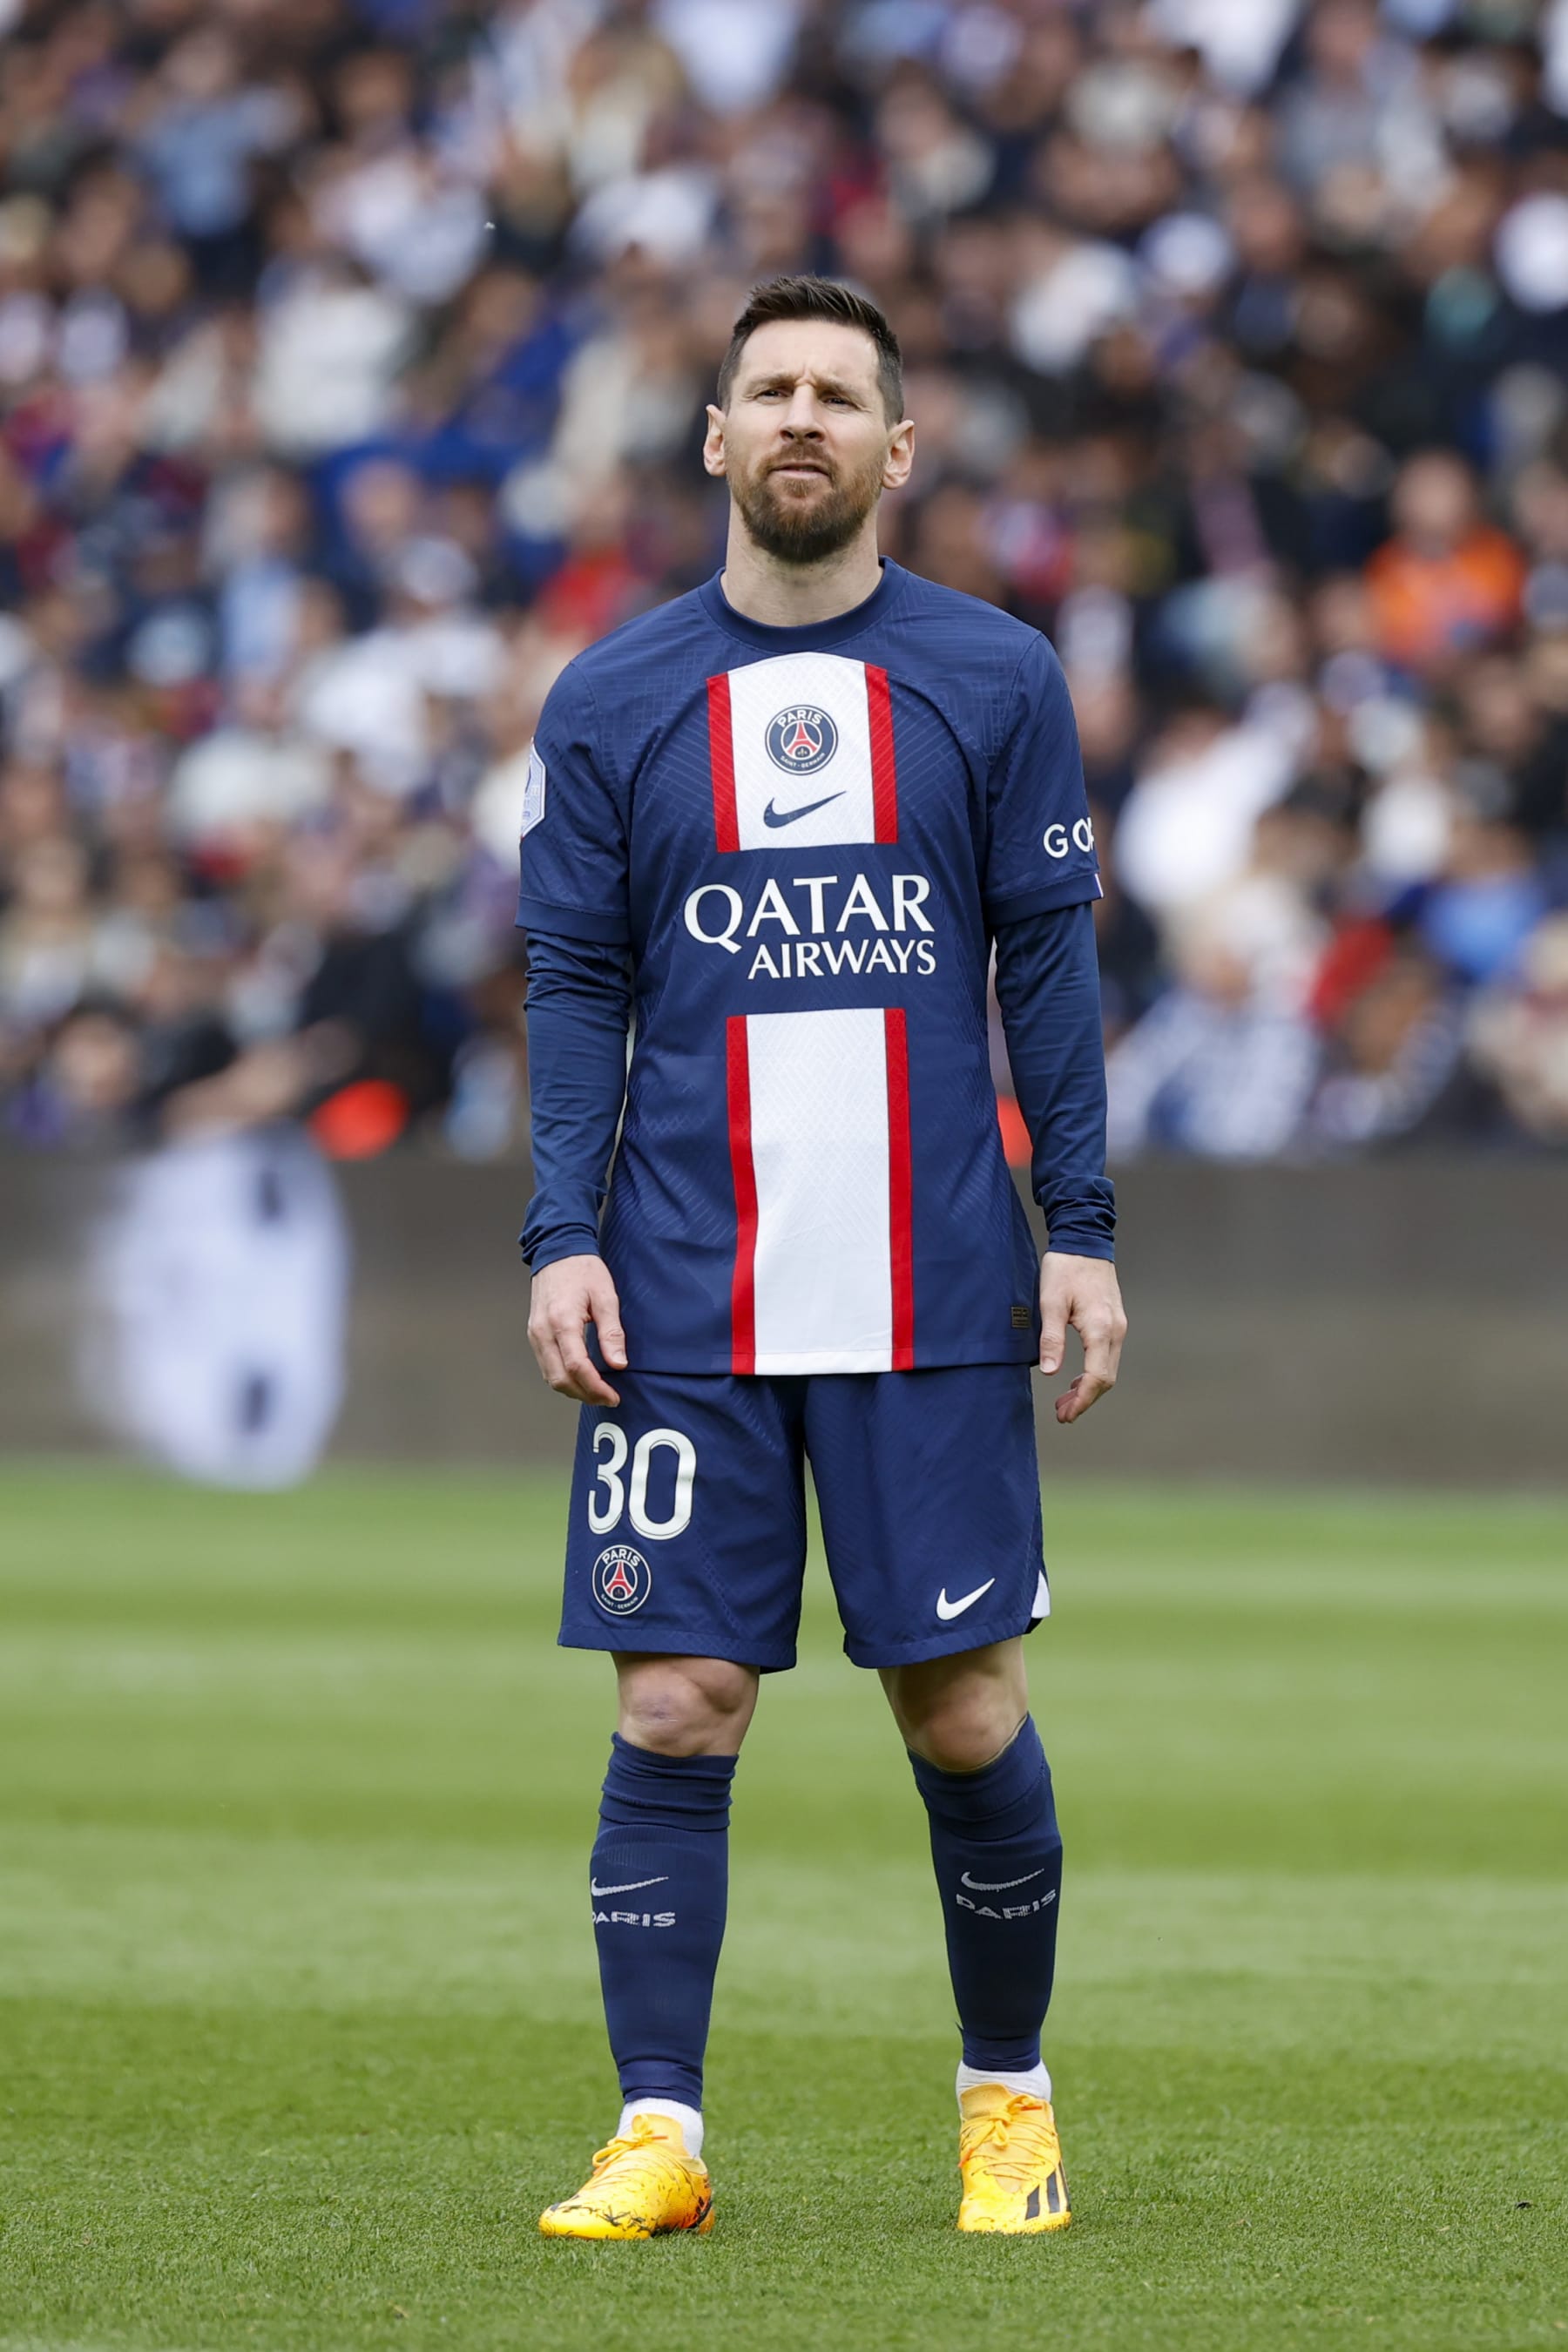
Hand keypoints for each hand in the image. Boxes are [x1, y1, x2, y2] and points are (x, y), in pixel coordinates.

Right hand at [527, 1254, 626, 1404]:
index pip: (576, 1366)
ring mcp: (535, 1334)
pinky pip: (546, 1366)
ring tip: (597, 1392)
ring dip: (574, 1390)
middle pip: (560, 1379)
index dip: (596, 1387)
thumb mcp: (605, 1296)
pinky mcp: (534, 1334)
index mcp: (562, 1321)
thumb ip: (611, 1332)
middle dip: (585, 1394)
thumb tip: (619, 1364)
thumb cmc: (583, 1269)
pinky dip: (563, 1378)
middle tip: (608, 1398)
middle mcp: (543, 1331)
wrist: (557, 1251)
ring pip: (550, 1377)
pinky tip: (581, 1378)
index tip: (613, 1396)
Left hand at [1038, 1252, 1126, 1426]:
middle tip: (1062, 1413)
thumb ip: (1051, 1339)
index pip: (1097, 1377)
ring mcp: (1118, 1326)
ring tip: (1066, 1401)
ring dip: (1089, 1388)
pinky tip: (1076, 1379)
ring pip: (1109, 1368)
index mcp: (1101, 1328)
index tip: (1066, 1414)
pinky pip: (1108, 1356)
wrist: (1084, 1240)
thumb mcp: (1050, 1302)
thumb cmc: (1066, 1268)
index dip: (1082, 1400)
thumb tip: (1050, 1372)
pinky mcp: (1114, 1321)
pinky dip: (1094, 1373)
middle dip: (1085, 1399)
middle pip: (1107, 1378)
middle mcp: (1116, 1330)